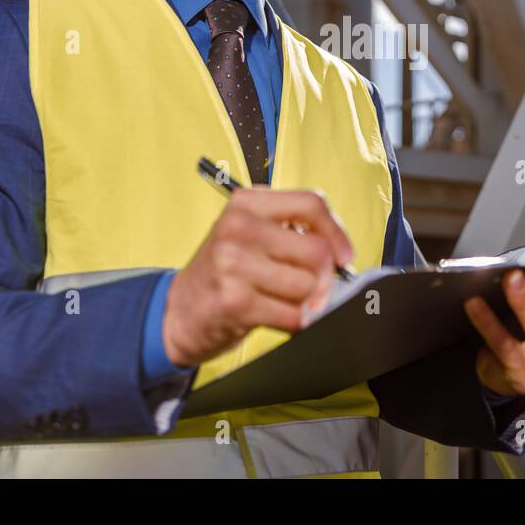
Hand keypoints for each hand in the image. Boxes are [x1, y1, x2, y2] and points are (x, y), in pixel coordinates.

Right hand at [163, 188, 353, 366]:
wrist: (180, 310)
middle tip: (312, 284)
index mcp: (246, 203)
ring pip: (307, 285)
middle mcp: (237, 228)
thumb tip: (339, 250)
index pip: (310, 203)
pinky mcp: (235, 302)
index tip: (343, 254)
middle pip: (316, 250)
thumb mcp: (251, 233)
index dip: (337, 232)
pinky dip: (295, 321)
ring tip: (284, 299)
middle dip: (323, 274)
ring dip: (306, 301)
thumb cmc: (226, 270)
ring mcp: (233, 265)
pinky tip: (276, 315)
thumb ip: (292, 230)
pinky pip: (293, 315)